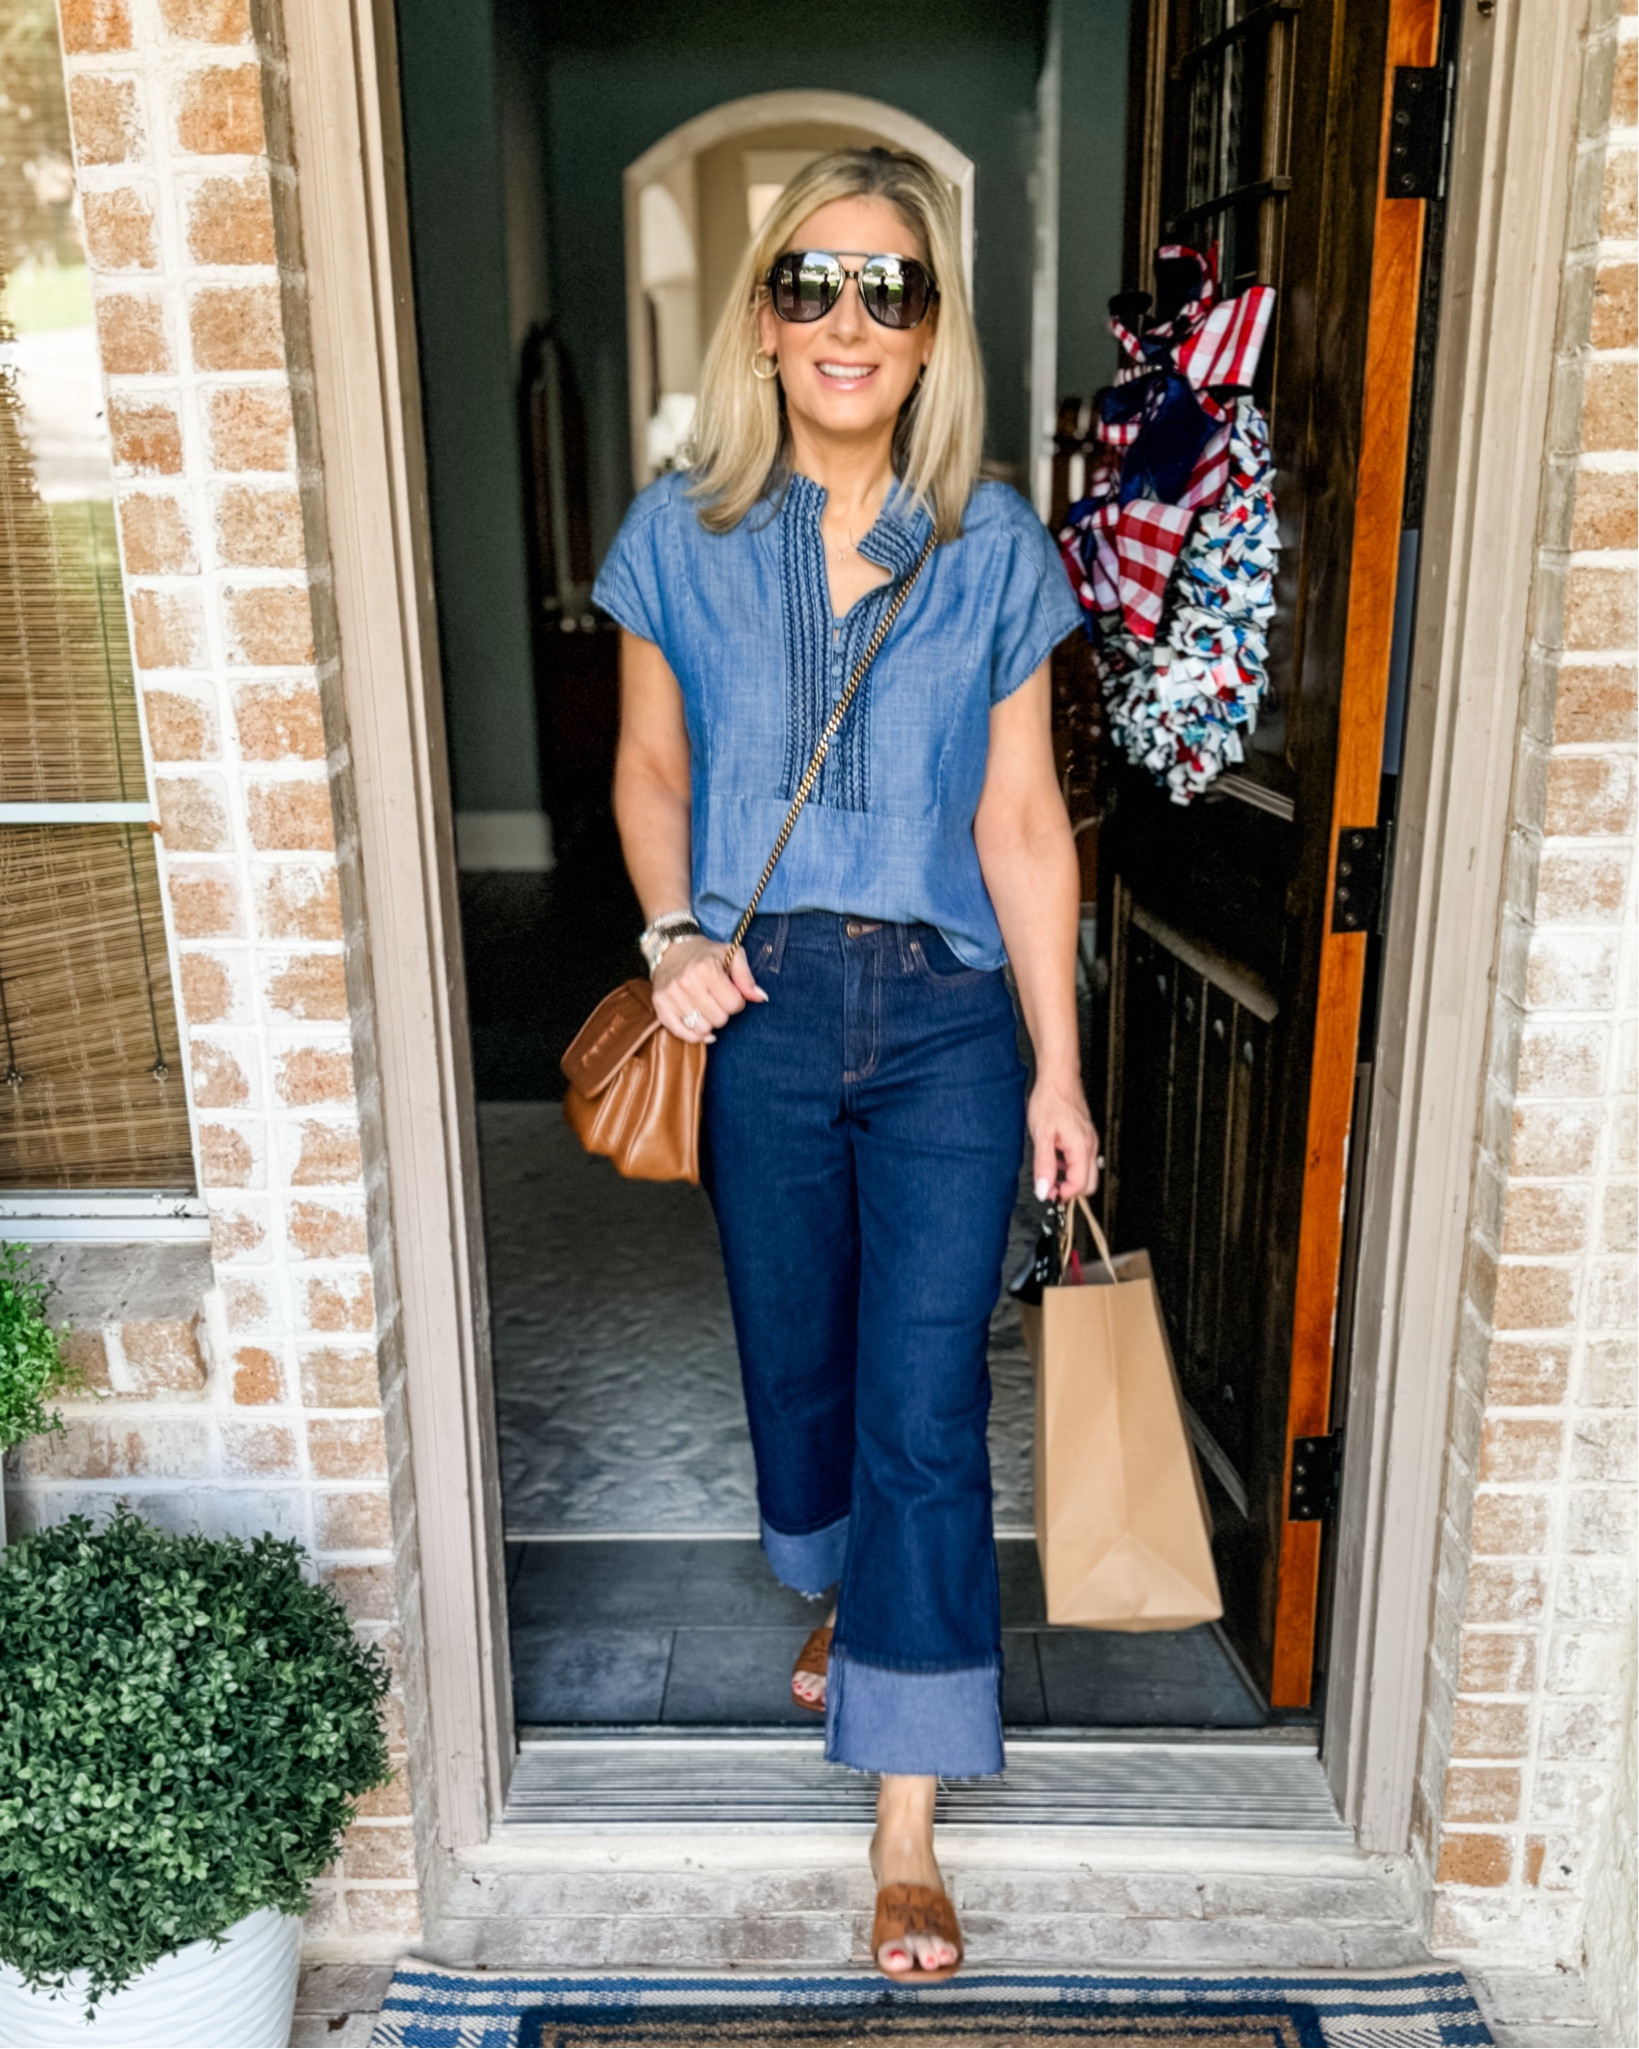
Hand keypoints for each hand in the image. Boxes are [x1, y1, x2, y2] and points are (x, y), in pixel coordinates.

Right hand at [650, 934, 766, 1042]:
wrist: (670, 949)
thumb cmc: (705, 954)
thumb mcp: (731, 955)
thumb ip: (747, 977)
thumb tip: (760, 998)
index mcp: (707, 969)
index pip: (734, 1004)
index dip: (736, 1001)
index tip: (730, 993)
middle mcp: (687, 982)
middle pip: (719, 1019)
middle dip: (723, 1011)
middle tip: (716, 999)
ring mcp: (671, 995)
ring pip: (702, 1029)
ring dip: (708, 1022)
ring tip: (704, 1007)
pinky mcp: (660, 1005)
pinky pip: (681, 1033)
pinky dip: (693, 1034)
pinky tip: (699, 1026)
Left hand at [1028, 1073, 1099, 1201]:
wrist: (1058, 1078)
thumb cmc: (1050, 1100)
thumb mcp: (1041, 1136)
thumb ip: (1044, 1166)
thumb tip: (1044, 1190)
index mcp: (1081, 1148)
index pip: (1080, 1185)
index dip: (1063, 1194)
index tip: (1047, 1192)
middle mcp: (1090, 1146)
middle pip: (1089, 1183)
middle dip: (1069, 1189)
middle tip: (1049, 1186)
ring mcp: (1089, 1141)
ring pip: (1085, 1171)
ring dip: (1068, 1177)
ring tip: (1048, 1169)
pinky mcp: (1085, 1136)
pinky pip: (1081, 1159)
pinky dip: (1068, 1165)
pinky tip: (1054, 1156)